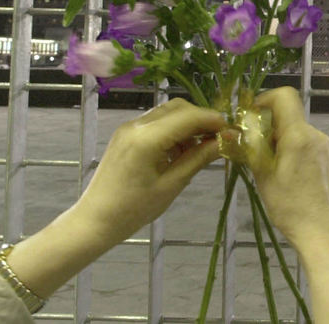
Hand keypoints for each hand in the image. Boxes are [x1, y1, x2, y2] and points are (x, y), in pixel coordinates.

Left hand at [6, 98, 226, 299]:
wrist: (95, 221)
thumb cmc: (134, 209)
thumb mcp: (172, 185)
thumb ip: (199, 158)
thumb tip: (226, 141)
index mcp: (147, 138)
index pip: (189, 117)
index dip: (214, 121)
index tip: (233, 132)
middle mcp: (137, 125)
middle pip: (179, 107)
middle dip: (202, 119)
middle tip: (219, 139)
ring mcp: (130, 127)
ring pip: (168, 112)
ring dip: (189, 123)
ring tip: (202, 147)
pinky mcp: (126, 134)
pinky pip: (157, 122)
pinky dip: (174, 129)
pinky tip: (182, 150)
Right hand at [250, 87, 328, 322]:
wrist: (324, 232)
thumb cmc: (291, 207)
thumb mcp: (264, 177)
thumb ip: (253, 149)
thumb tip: (238, 131)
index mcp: (300, 135)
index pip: (284, 97)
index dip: (264, 100)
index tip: (250, 119)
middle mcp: (316, 134)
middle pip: (289, 116)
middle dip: (268, 127)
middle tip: (252, 150)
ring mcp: (326, 146)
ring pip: (297, 131)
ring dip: (279, 141)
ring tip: (267, 168)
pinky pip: (307, 144)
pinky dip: (292, 150)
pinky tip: (284, 174)